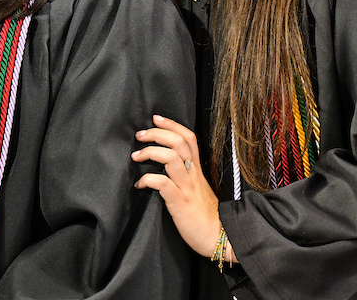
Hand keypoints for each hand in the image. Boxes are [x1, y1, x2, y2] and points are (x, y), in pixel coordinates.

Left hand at [132, 114, 229, 260]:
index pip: (189, 138)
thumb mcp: (198, 189)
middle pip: (179, 142)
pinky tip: (140, 184)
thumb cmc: (206, 216)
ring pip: (171, 157)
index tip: (156, 118)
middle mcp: (193, 175)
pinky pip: (163, 184)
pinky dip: (148, 179)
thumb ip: (186, 176)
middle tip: (140, 134)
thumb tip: (167, 167)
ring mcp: (187, 187)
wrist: (220, 237)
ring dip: (151, 152)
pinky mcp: (180, 202)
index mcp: (197, 170)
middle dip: (157, 133)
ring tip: (136, 155)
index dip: (173, 125)